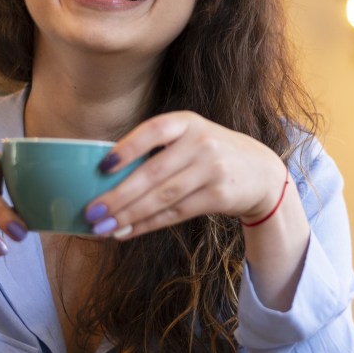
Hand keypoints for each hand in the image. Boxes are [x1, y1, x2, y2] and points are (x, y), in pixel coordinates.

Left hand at [84, 111, 285, 238]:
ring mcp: (213, 169)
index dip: (127, 148)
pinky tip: (127, 230)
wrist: (261, 172)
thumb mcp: (191, 138)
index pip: (153, 130)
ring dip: (129, 215)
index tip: (102, 167)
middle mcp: (201, 142)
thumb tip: (106, 177)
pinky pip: (176, 213)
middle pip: (153, 172)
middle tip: (92, 212)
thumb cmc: (212, 154)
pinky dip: (148, 224)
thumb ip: (158, 149)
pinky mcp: (220, 196)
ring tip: (103, 227)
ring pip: (163, 197)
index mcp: (187, 122)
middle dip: (119, 195)